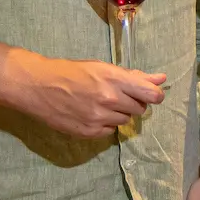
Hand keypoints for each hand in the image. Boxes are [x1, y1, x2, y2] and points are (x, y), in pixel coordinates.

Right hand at [9, 54, 165, 138]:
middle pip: (140, 109)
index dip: (154, 95)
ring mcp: (98, 118)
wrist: (37, 86)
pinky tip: (92, 114)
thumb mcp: (103, 68)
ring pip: (125, 120)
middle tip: (117, 96)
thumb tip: (161, 79)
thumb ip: (134, 76)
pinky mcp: (88, 132)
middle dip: (133, 102)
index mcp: (114, 79)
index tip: (149, 94)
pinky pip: (110, 131)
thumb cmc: (71, 72)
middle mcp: (109, 99)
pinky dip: (105, 124)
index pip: (152, 94)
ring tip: (100, 104)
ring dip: (119, 113)